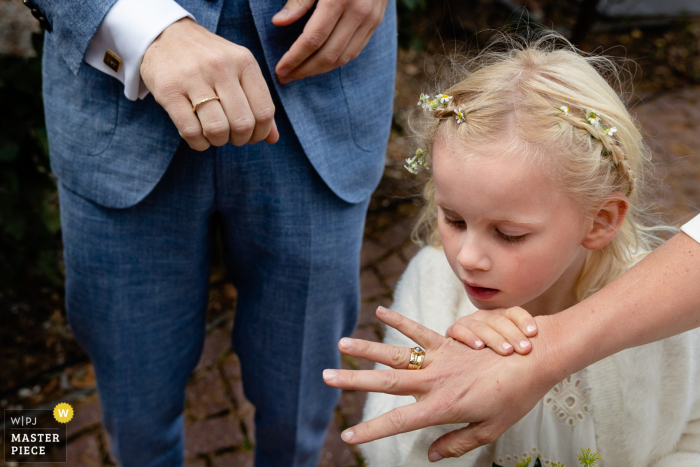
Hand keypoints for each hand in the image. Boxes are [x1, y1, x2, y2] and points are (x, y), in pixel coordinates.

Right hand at [140, 18, 278, 150]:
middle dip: (239, 139)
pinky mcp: (169, 91)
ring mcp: (193, 78)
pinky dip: (198, 143)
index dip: (261, 132)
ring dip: (218, 141)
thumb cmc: (210, 59)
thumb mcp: (239, 70)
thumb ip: (258, 101)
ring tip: (214, 135)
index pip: (264, 111)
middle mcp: (221, 67)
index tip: (252, 136)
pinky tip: (198, 137)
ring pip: (217, 129)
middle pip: (242, 124)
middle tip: (232, 136)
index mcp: (244, 62)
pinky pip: (190, 131)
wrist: (166, 34)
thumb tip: (273, 138)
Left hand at [272, 0, 388, 83]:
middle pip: (328, 55)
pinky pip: (354, 51)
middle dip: (304, 70)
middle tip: (285, 78)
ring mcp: (370, 19)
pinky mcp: (376, 23)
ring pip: (343, 58)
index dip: (294, 59)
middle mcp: (358, 12)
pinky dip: (335, 62)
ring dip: (319, 70)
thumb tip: (279, 23)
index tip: (279, 70)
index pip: (313, 40)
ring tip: (299, 74)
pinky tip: (319, 64)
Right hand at [323, 307, 563, 460]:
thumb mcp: (489, 430)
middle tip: (326, 376)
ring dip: (366, 349)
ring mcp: (440, 359)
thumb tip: (432, 454)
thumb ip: (457, 442)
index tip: (348, 436)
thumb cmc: (514, 399)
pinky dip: (399, 320)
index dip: (371, 430)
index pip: (398, 421)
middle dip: (353, 381)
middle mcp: (434, 381)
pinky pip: (419, 330)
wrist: (534, 361)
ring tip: (342, 343)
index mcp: (442, 406)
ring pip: (395, 353)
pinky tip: (379, 309)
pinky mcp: (447, 342)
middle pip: (385, 381)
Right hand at [445, 307, 538, 355]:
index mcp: (501, 317)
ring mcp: (469, 322)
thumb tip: (548, 354)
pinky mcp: (453, 331)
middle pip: (500, 320)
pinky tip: (479, 347)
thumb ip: (521, 347)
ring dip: (495, 338)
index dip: (524, 320)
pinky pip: (459, 330)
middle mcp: (485, 317)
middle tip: (525, 349)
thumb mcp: (508, 350)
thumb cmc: (492, 358)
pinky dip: (469, 337)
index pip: (514, 312)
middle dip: (514, 334)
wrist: (461, 362)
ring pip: (482, 325)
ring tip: (506, 352)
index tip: (534, 333)